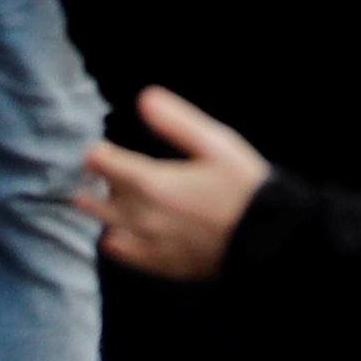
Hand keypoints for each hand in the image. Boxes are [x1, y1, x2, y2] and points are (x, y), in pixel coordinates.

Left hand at [80, 89, 267, 283]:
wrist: (264, 240)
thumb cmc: (243, 186)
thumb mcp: (216, 143)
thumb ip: (176, 120)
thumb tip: (145, 98)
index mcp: (152, 182)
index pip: (102, 163)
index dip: (98, 151)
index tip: (101, 147)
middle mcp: (141, 215)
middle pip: (97, 197)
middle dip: (96, 181)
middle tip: (100, 171)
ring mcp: (148, 243)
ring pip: (106, 224)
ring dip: (101, 209)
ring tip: (102, 199)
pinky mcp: (158, 263)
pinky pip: (121, 252)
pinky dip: (114, 239)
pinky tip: (119, 232)